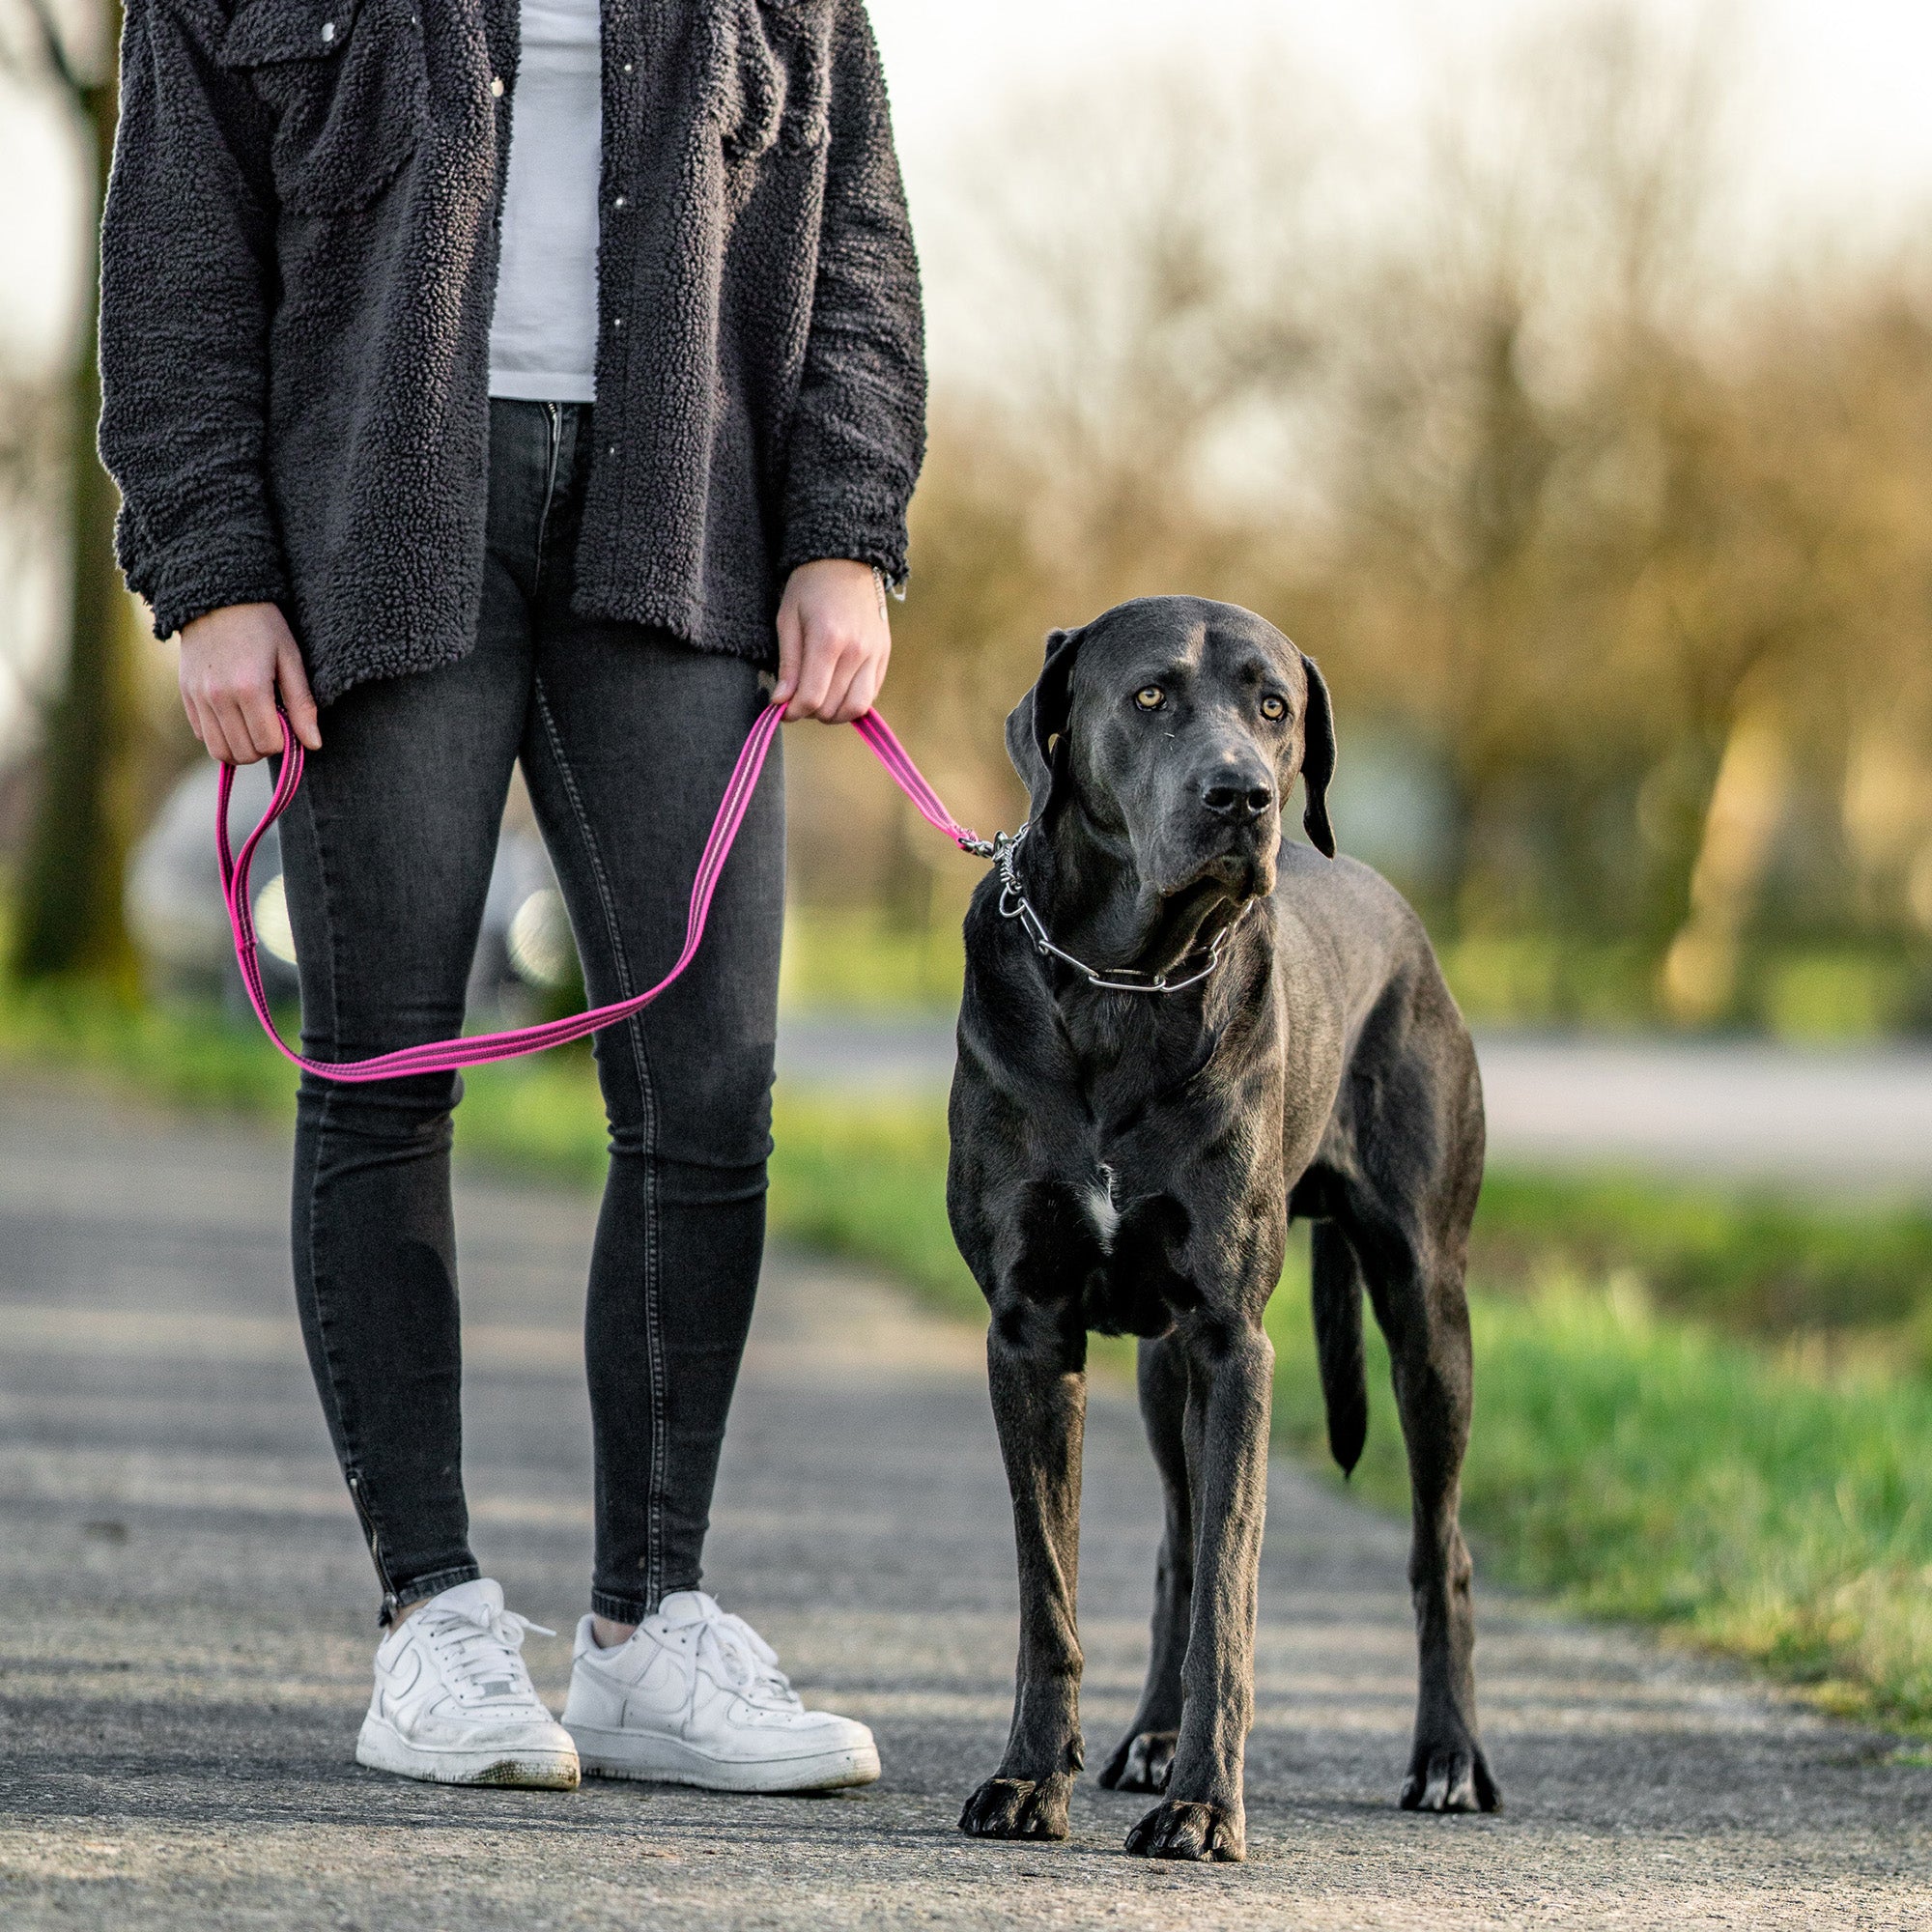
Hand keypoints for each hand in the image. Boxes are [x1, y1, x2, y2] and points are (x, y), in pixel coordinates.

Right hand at [178, 602, 320, 763]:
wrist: (217, 598)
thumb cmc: (262, 626)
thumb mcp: (290, 659)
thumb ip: (302, 704)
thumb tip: (314, 744)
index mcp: (249, 688)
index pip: (268, 744)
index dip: (284, 741)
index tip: (287, 723)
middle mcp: (219, 697)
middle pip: (244, 753)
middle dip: (264, 748)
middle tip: (273, 728)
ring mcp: (198, 697)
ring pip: (219, 751)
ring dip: (242, 749)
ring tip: (254, 728)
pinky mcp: (186, 695)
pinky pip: (202, 735)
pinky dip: (221, 736)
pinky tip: (235, 718)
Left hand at [772, 558, 890, 722]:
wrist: (846, 561)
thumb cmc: (810, 588)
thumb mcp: (788, 620)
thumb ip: (788, 664)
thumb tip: (781, 702)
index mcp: (828, 639)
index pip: (812, 697)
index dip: (793, 712)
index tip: (782, 709)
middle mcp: (857, 650)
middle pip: (833, 707)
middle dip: (811, 712)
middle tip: (798, 699)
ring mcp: (875, 654)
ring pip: (856, 708)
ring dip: (834, 713)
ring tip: (820, 699)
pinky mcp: (884, 655)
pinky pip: (871, 695)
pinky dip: (851, 701)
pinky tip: (837, 688)